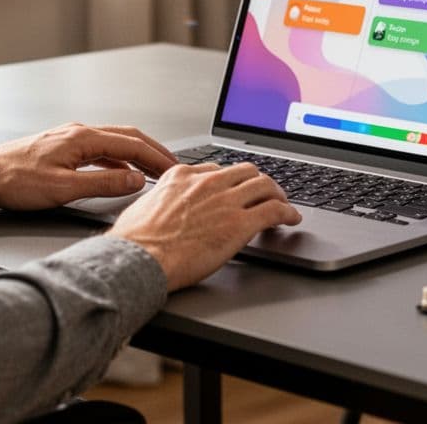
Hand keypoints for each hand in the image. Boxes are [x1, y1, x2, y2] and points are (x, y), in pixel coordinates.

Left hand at [0, 123, 177, 209]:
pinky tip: (121, 176)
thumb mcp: (63, 189)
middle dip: (154, 152)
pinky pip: (100, 151)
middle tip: (173, 167)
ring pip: (114, 144)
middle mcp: (79, 132)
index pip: (133, 145)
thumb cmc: (14, 180)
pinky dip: (119, 162)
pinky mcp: (62, 149)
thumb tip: (136, 181)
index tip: (175, 169)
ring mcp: (70, 139)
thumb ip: (103, 185)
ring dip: (137, 157)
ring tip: (154, 172)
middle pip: (128, 138)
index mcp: (83, 138)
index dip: (158, 158)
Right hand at [106, 162, 301, 290]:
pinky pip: (274, 210)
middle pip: (246, 171)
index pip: (217, 169)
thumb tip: (165, 207)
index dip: (231, 180)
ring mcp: (225, 201)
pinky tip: (292, 218)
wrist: (138, 258)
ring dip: (278, 194)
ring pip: (265, 186)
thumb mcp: (144, 206)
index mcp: (182, 176)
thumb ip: (163, 199)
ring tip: (283, 203)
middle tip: (265, 193)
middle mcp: (207, 183)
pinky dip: (288, 212)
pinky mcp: (240, 223)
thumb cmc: (135, 241)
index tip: (236, 188)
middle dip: (258, 181)